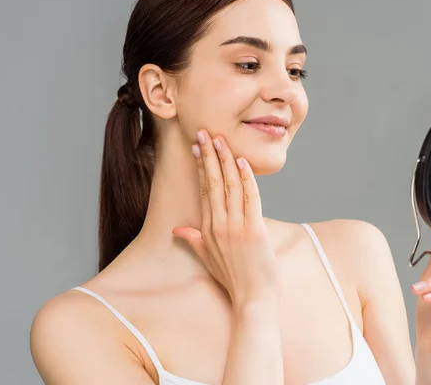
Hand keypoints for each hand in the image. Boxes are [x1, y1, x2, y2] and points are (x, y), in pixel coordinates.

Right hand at [172, 130, 279, 307]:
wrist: (252, 298)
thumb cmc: (232, 278)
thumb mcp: (207, 258)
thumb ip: (193, 240)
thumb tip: (177, 229)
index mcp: (207, 229)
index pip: (203, 190)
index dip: (201, 167)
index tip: (197, 148)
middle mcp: (219, 224)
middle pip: (212, 182)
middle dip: (209, 155)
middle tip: (205, 133)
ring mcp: (236, 227)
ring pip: (229, 185)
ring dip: (226, 160)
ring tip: (221, 140)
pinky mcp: (254, 230)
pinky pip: (250, 197)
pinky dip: (246, 178)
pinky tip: (241, 162)